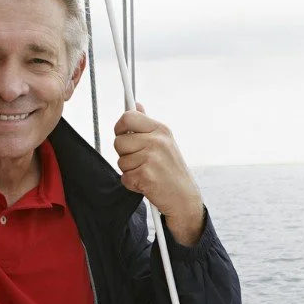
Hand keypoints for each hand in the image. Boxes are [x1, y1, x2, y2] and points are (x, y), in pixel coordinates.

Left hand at [114, 103, 204, 245]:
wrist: (184, 198)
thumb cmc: (172, 170)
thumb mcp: (164, 142)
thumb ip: (147, 124)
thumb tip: (136, 105)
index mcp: (160, 130)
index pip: (128, 117)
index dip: (120, 127)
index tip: (123, 134)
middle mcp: (157, 141)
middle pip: (119, 142)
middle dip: (125, 154)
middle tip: (140, 161)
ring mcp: (151, 158)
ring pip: (120, 161)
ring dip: (130, 171)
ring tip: (147, 173)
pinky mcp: (145, 175)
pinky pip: (124, 177)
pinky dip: (132, 184)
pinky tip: (146, 183)